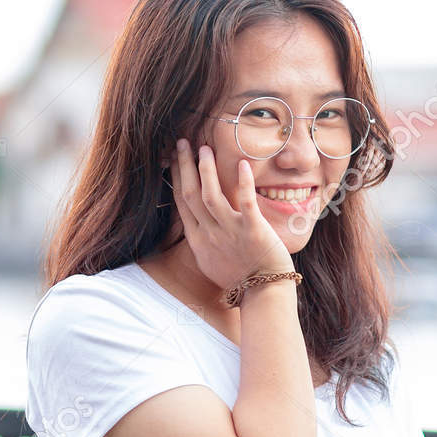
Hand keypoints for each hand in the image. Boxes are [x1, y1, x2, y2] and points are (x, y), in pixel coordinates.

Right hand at [170, 140, 293, 293]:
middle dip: (184, 166)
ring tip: (205, 149)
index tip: (173, 159)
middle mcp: (209, 234)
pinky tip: (243, 164)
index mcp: (198, 241)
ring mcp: (230, 232)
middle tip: (183, 143)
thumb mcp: (210, 261)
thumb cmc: (239, 277)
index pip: (181, 203)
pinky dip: (243, 183)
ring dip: (206, 170)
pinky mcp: (253, 231)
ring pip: (210, 196)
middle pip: (190, 194)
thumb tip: (196, 222)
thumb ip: (202, 240)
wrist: (263, 293)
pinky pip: (245, 203)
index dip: (176, 178)